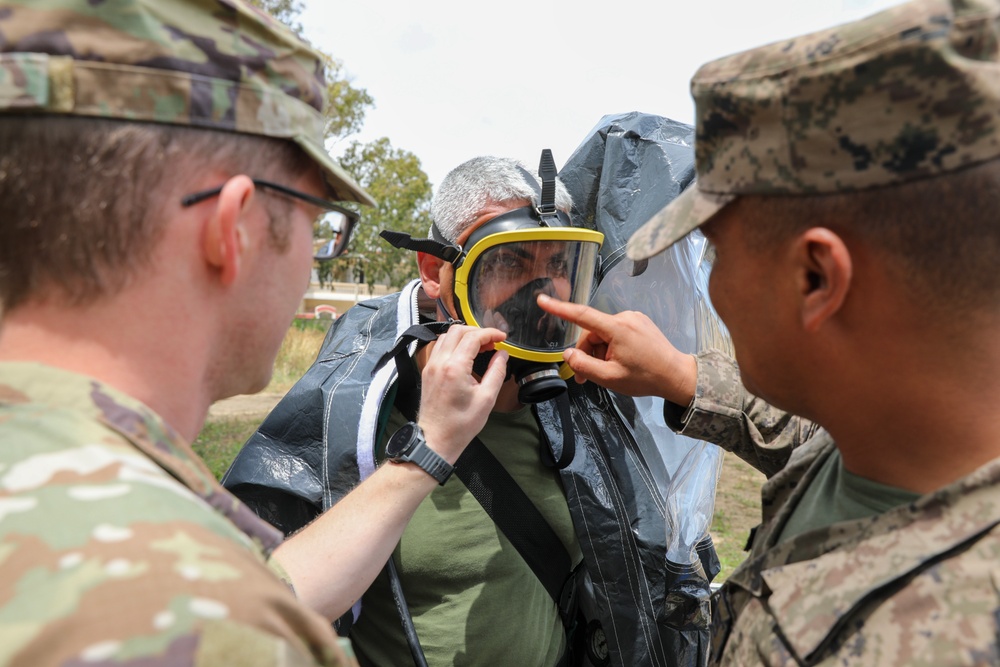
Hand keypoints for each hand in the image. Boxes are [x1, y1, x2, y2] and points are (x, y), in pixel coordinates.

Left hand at [417, 325, 507, 461]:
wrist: (435, 439)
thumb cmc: (461, 424)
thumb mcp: (486, 399)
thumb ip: (497, 372)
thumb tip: (502, 354)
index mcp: (455, 368)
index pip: (473, 337)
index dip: (490, 333)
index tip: (502, 338)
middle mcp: (440, 362)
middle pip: (458, 330)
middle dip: (477, 332)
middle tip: (492, 343)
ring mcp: (431, 366)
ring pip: (446, 336)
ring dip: (464, 336)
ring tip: (479, 348)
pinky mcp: (427, 371)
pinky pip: (439, 347)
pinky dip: (453, 344)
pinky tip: (465, 355)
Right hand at [536, 294, 695, 404]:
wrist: (676, 376)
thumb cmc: (645, 378)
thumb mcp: (610, 378)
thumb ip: (584, 366)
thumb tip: (567, 355)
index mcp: (617, 328)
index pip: (581, 315)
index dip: (559, 308)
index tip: (542, 300)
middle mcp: (625, 317)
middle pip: (592, 332)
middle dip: (587, 353)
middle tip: (586, 377)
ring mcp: (634, 318)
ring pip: (603, 334)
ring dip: (600, 352)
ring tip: (608, 371)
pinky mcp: (639, 322)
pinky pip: (615, 332)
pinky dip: (611, 347)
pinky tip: (620, 362)